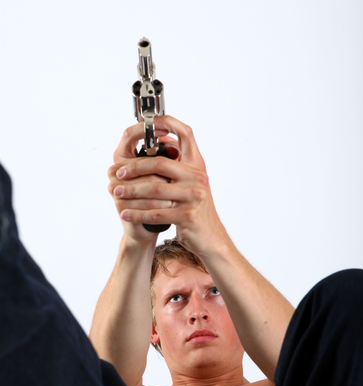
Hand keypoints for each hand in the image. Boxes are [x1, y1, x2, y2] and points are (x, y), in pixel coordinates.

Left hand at [112, 115, 227, 255]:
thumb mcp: (191, 184)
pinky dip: (137, 214)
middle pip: (159, 164)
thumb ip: (178, 167)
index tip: (146, 122)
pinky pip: (156, 213)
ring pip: (154, 190)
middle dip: (134, 168)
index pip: (186, 134)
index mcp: (197, 166)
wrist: (210, 238)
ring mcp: (194, 197)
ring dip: (131, 192)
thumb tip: (161, 143)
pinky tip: (125, 214)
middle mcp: (197, 178)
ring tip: (116, 193)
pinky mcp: (188, 216)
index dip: (167, 123)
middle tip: (118, 173)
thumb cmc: (195, 210)